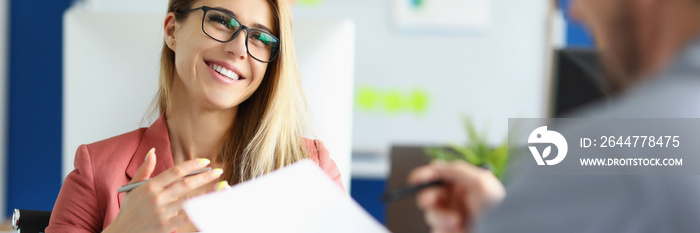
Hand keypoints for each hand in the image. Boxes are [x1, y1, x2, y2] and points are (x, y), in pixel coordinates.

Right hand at [104, 148, 228, 232]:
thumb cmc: (129, 210)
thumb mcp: (133, 188)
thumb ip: (144, 169)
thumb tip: (153, 151)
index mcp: (150, 186)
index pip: (175, 171)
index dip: (192, 165)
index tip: (205, 161)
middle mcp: (156, 198)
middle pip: (186, 184)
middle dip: (204, 176)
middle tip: (218, 171)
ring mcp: (162, 212)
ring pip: (189, 200)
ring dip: (207, 193)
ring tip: (221, 187)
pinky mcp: (166, 226)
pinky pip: (186, 217)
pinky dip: (198, 210)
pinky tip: (208, 205)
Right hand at [408, 161, 505, 232]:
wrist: (501, 229)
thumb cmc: (499, 209)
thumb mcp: (481, 182)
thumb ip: (457, 170)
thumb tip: (437, 167)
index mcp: (462, 183)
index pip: (437, 174)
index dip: (424, 174)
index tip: (416, 179)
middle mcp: (455, 199)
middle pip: (428, 194)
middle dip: (427, 198)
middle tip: (430, 202)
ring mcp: (451, 216)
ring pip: (430, 214)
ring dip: (439, 217)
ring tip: (456, 221)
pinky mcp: (450, 231)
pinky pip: (435, 230)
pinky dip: (443, 229)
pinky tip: (458, 230)